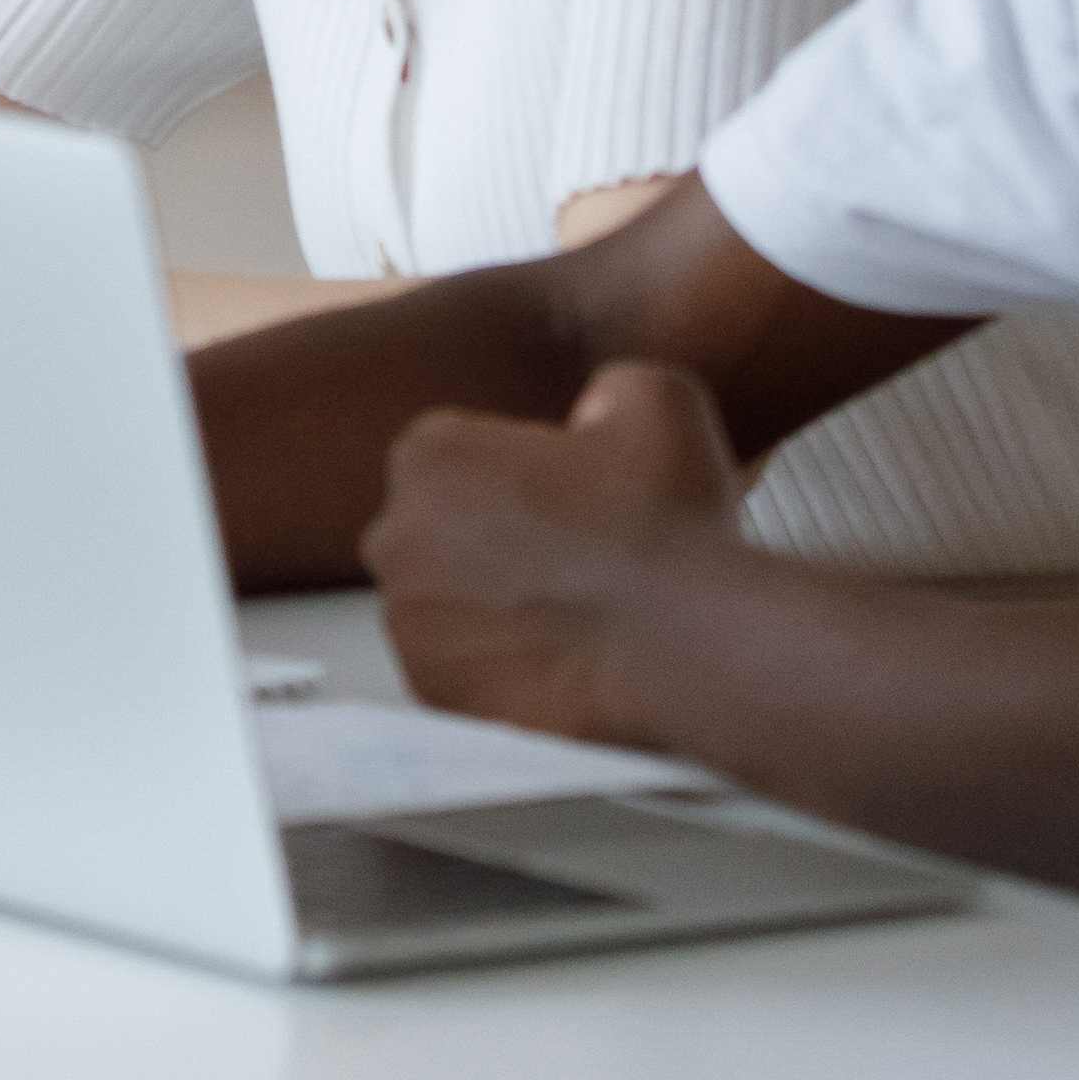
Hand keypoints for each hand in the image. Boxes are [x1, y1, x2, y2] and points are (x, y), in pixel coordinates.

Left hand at [368, 364, 749, 747]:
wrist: (683, 640)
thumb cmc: (665, 521)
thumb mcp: (652, 397)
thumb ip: (601, 389)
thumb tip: (593, 415)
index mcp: (428, 454)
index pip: (457, 458)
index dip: (519, 479)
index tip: (568, 502)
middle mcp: (395, 534)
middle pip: (440, 531)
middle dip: (494, 543)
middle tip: (572, 560)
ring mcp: (407, 621)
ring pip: (446, 604)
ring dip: (494, 606)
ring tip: (574, 614)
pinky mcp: (432, 690)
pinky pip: (460, 670)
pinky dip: (499, 666)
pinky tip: (562, 659)